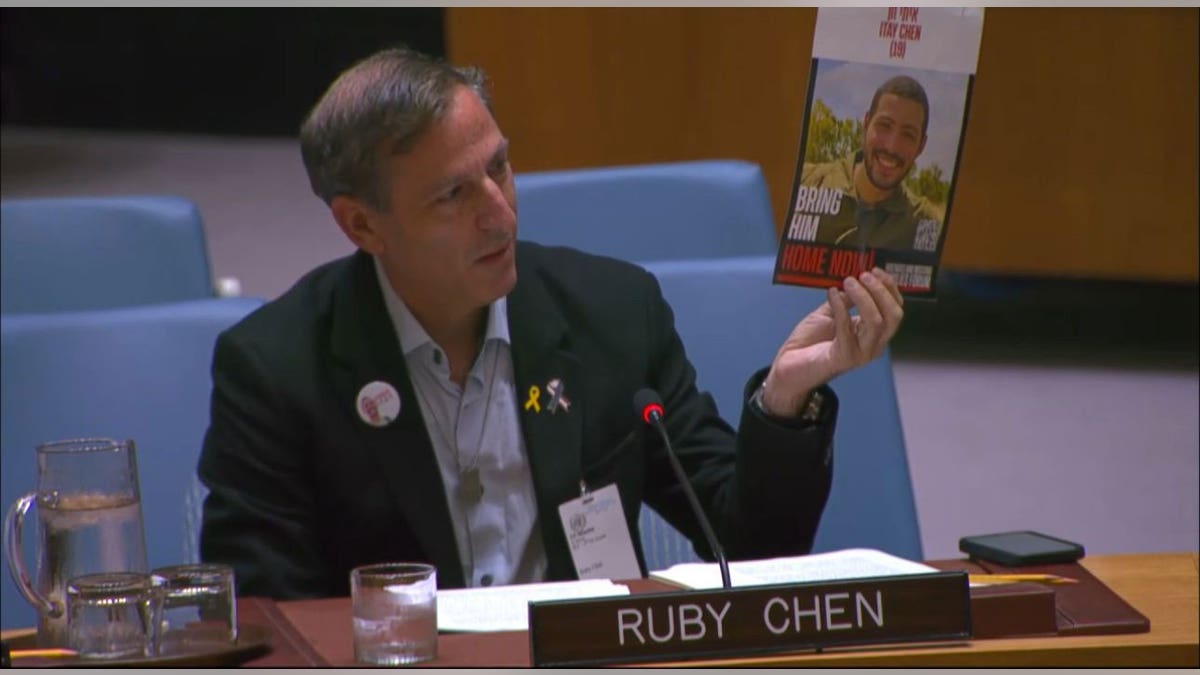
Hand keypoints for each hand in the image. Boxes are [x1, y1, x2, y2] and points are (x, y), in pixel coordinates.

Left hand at [760, 267, 903, 416]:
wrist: (789, 366)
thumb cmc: (810, 341)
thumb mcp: (831, 313)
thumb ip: (845, 299)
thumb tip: (855, 279)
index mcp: (874, 333)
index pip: (895, 309)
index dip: (889, 288)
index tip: (875, 269)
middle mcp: (873, 345)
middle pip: (893, 316)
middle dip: (881, 291)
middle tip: (863, 275)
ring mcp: (861, 353)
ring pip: (876, 322)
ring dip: (864, 297)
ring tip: (848, 282)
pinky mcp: (844, 357)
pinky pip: (847, 328)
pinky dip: (841, 308)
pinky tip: (831, 294)